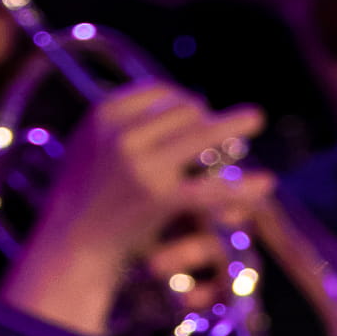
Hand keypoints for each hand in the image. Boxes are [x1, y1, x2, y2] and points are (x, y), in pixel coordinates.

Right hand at [37, 81, 272, 275]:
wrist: (72, 244)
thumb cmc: (86, 198)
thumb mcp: (93, 145)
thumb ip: (127, 122)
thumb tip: (178, 103)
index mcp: (105, 114)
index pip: (158, 91)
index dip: (185, 100)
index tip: (201, 111)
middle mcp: (123, 134)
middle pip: (184, 109)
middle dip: (210, 118)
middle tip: (237, 122)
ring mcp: (142, 166)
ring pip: (200, 135)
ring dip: (231, 129)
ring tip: (255, 120)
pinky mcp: (159, 199)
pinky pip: (209, 188)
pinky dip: (240, 188)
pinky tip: (265, 184)